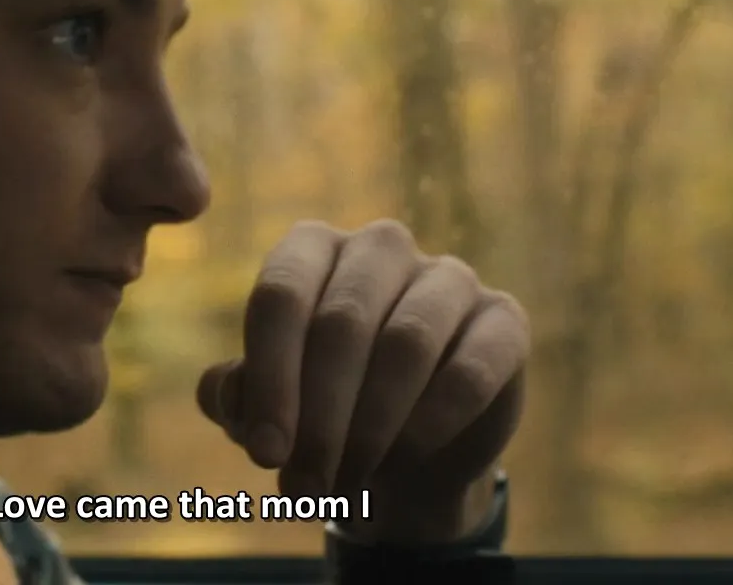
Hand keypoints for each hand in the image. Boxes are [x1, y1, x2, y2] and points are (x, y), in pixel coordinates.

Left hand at [195, 220, 528, 543]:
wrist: (404, 462)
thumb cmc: (319, 417)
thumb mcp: (267, 412)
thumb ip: (235, 395)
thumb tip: (229, 393)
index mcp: (312, 249)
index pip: (281, 296)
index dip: (270, 380)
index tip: (265, 454)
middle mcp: (379, 248)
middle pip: (341, 322)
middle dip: (318, 418)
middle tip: (305, 485)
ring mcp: (448, 278)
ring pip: (407, 343)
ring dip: (371, 427)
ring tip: (348, 482)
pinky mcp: (503, 321)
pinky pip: (470, 368)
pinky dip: (431, 424)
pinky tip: (404, 461)